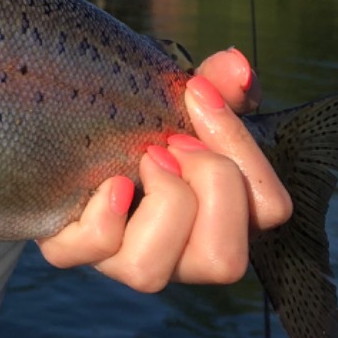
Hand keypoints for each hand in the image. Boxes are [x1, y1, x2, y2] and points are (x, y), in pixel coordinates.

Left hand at [37, 48, 293, 290]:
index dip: (242, 150)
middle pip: (224, 263)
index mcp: (219, 217)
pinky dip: (103, 218)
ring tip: (144, 158)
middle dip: (208, 185)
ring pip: (152, 273)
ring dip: (160, 204)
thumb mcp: (180, 101)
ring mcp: (120, 257)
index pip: (269, 210)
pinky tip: (108, 182)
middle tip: (172, 142)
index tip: (198, 95)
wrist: (67, 126)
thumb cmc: (139, 123)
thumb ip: (216, 85)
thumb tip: (237, 65)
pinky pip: (94, 251)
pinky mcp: (69, 247)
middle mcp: (176, 253)